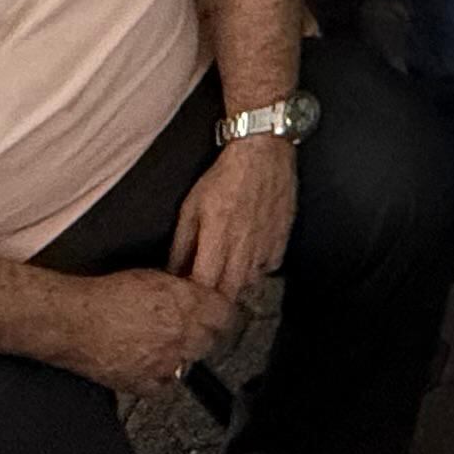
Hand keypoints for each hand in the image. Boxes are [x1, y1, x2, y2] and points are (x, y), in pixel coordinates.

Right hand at [65, 266, 242, 393]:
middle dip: (205, 334)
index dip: (222, 313)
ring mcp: (164, 361)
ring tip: (167, 344)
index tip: (218, 314)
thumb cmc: (106, 295)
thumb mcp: (154, 278)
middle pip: (210, 340)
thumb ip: (182, 290)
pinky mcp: (143, 382)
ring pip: (191, 362)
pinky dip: (162, 378)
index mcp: (186, 305)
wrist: (74, 320)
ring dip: (184, 354)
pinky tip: (153, 367)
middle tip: (191, 329)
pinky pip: (165, 385)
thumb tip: (197, 294)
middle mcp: (181, 334)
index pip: (226, 314)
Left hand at [168, 133, 299, 295]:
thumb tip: (171, 272)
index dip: (195, 299)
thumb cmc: (224, 177)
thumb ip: (182, 243)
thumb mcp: (191, 207)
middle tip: (206, 300)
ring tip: (226, 283)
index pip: (205, 286)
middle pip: (229, 292)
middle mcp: (243, 247)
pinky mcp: (282, 238)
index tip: (188, 300)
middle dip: (216, 301)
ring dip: (237, 288)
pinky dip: (259, 273)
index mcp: (217, 239)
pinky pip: (270, 269)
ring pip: (250, 284)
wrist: (263, 152)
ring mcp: (265, 245)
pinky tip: (249, 264)